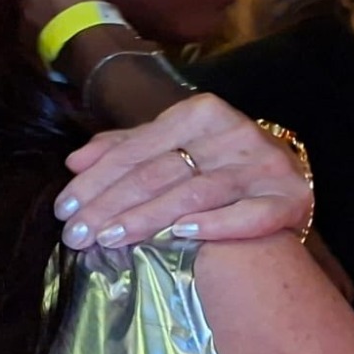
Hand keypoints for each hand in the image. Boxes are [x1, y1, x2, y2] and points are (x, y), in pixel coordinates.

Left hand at [56, 92, 311, 249]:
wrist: (285, 176)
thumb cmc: (214, 161)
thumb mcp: (168, 145)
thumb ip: (123, 150)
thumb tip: (74, 162)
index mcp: (199, 115)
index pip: (135, 151)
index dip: (95, 180)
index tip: (63, 208)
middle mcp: (232, 135)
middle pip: (158, 173)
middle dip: (110, 205)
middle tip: (76, 233)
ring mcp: (264, 167)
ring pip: (194, 193)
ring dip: (147, 217)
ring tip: (108, 238)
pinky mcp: (290, 198)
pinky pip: (251, 214)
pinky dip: (216, 224)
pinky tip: (180, 234)